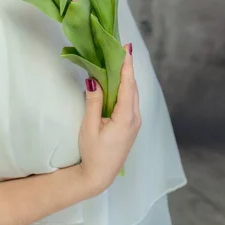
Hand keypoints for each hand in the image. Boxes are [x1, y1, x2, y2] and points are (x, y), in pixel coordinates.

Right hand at [78, 43, 140, 194]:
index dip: (127, 66)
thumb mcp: (89, 127)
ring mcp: (134, 122)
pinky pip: (130, 100)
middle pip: (133, 87)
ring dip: (126, 76)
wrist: (99, 176)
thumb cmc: (93, 153)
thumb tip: (94, 80)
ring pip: (132, 93)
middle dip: (127, 67)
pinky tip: (118, 80)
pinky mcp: (131, 125)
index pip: (128, 85)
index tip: (126, 48)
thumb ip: (93, 102)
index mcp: (126, 117)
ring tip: (119, 59)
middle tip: (120, 48)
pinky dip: (125, 87)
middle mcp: (134, 118)